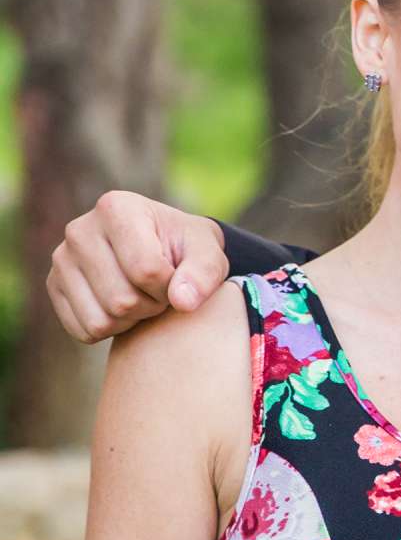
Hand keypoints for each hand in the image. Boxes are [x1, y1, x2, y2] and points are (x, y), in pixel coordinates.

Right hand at [48, 194, 227, 343]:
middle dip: (152, 305)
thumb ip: (205, 273)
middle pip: (121, 300)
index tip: (176, 277)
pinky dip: (110, 330)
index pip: (147, 270)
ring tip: (142, 296)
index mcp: (116, 208)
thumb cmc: (185, 249)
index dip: (171, 287)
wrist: (159, 252)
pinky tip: (122, 308)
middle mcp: (79, 230)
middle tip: (160, 291)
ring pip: (101, 321)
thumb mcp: (207, 252)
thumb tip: (183, 302)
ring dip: (132, 320)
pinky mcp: (54, 286)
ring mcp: (61, 259)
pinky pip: (84, 331)